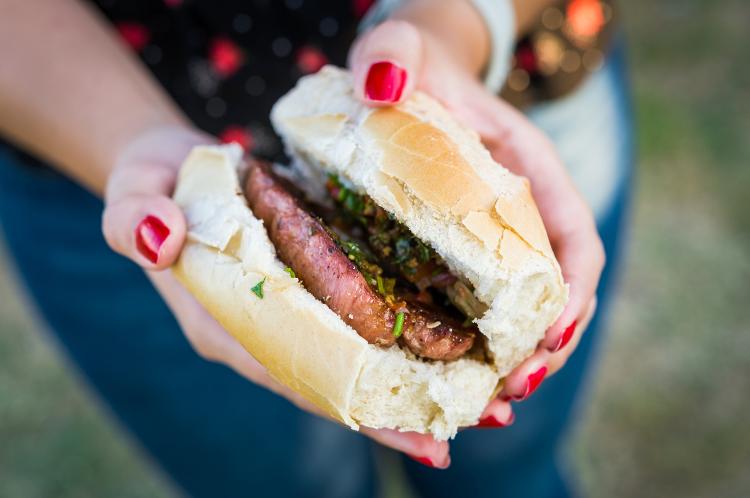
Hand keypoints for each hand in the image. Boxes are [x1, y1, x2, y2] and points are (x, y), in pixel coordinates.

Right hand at [101, 125, 450, 467]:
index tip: (417, 434)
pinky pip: (356, 322)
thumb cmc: (154, 182)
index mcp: (223, 323)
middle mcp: (263, 332)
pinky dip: (398, 336)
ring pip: (352, 359)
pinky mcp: (310, 289)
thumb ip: (135, 215)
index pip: (293, 375)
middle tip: (467, 429)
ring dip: (408, 380)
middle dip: (395, 410)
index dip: (353, 405)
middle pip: (335, 381)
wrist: (173, 167)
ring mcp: (289, 314)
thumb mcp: (135, 187)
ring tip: (476, 400)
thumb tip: (156, 237)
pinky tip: (447, 339)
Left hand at [349, 18, 603, 418]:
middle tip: (509, 391)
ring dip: (512, 359)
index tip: (549, 335)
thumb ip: (391, 55)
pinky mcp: (460, 255)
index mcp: (525, 166)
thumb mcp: (398, 51)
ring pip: (522, 310)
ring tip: (484, 405)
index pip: (570, 235)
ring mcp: (493, 237)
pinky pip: (482, 309)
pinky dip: (477, 348)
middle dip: (543, 345)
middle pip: (555, 289)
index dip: (571, 290)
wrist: (399, 75)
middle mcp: (520, 210)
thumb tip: (381, 83)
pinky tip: (453, 378)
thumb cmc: (406, 64)